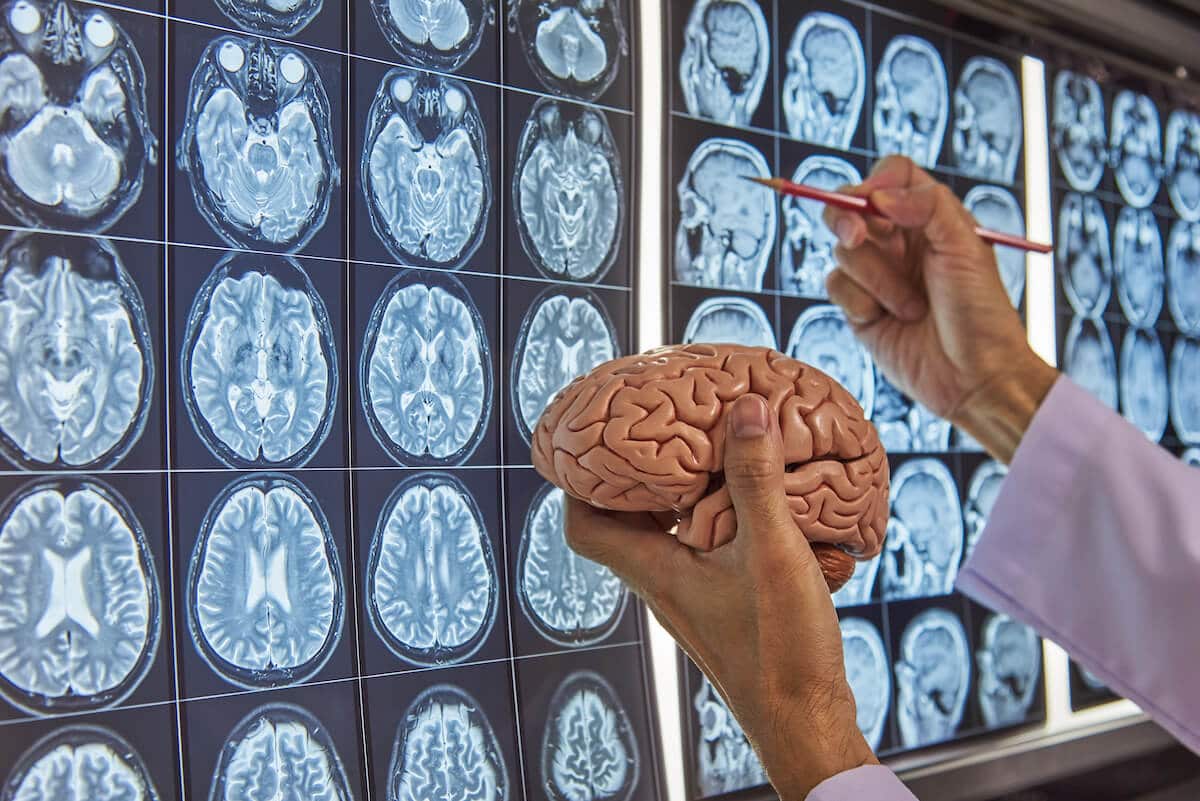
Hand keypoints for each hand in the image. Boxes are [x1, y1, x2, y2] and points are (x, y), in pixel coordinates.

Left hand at [565, 394, 876, 799]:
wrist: (807, 724)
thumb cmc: (781, 652)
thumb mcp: (772, 552)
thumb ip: (756, 481)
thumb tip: (746, 410)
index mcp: (656, 572)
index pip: (584, 525)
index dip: (578, 482)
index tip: (595, 441)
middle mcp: (664, 585)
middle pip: (624, 524)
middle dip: (634, 477)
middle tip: (656, 433)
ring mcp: (692, 598)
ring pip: (665, 536)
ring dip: (678, 496)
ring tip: (706, 454)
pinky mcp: (722, 607)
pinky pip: (701, 551)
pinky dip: (714, 520)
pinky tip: (753, 503)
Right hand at [822, 155, 1057, 461]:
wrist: (974, 378)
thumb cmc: (981, 314)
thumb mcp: (967, 248)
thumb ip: (927, 206)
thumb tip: (880, 194)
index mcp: (931, 219)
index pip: (892, 176)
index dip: (877, 181)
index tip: (876, 200)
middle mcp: (901, 242)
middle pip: (851, 207)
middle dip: (847, 219)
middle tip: (857, 236)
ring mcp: (877, 274)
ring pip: (843, 251)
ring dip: (875, 279)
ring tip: (910, 306)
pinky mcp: (859, 308)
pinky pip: (835, 286)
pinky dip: (859, 302)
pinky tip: (887, 320)